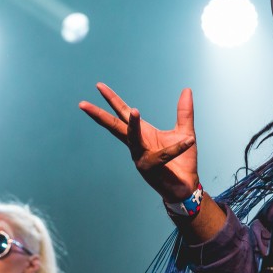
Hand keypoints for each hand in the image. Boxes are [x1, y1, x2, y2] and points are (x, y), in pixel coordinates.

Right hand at [80, 83, 198, 201]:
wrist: (186, 186)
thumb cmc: (182, 161)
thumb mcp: (185, 131)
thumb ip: (184, 112)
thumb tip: (186, 90)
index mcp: (142, 134)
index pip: (122, 113)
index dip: (111, 100)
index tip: (99, 86)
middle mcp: (137, 145)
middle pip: (115, 127)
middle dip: (99, 115)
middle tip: (82, 104)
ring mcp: (141, 158)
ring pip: (133, 139)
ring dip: (133, 125)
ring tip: (134, 110)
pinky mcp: (152, 169)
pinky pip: (164, 155)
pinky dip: (178, 147)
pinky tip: (189, 140)